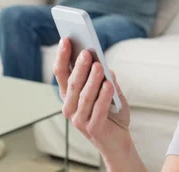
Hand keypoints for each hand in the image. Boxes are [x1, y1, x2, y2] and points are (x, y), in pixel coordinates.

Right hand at [53, 39, 132, 157]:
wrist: (118, 140)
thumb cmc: (110, 111)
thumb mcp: (107, 90)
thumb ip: (103, 78)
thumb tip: (100, 63)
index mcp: (69, 95)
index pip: (61, 73)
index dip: (62, 56)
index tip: (66, 39)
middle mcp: (69, 107)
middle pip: (72, 83)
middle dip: (79, 67)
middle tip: (86, 52)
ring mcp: (79, 120)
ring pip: (84, 96)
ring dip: (92, 80)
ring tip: (99, 66)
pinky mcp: (93, 128)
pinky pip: (98, 110)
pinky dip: (104, 96)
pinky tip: (109, 85)